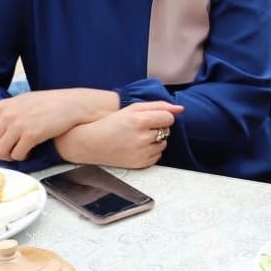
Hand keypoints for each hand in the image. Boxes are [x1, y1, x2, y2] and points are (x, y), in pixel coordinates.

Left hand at [0, 89, 119, 162]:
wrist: (71, 104)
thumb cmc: (46, 103)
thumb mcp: (19, 101)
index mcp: (1, 107)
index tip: (2, 147)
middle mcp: (7, 115)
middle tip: (10, 153)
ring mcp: (19, 124)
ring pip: (0, 153)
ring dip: (9, 157)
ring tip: (20, 152)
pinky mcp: (32, 134)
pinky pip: (17, 154)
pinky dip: (22, 157)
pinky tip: (30, 151)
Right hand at [55, 101, 183, 168]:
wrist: (89, 143)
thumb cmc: (111, 122)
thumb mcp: (133, 108)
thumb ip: (159, 106)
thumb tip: (180, 109)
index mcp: (139, 121)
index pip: (168, 118)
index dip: (161, 116)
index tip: (150, 118)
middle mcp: (142, 138)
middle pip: (166, 131)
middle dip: (157, 128)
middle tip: (139, 128)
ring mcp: (141, 153)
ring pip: (163, 144)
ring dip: (155, 140)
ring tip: (137, 137)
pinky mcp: (139, 164)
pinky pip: (156, 156)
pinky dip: (151, 151)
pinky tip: (136, 147)